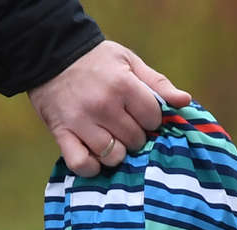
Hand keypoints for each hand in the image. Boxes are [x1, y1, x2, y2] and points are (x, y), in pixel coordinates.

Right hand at [27, 40, 190, 176]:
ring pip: (112, 156)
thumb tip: (185, 102)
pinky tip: (95, 157)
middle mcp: (103, 105)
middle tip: (126, 127)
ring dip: (117, 153)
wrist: (51, 55)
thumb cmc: (96, 60)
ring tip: (112, 141)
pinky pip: (81, 164)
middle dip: (136, 136)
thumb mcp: (129, 62)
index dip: (151, 119)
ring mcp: (81, 122)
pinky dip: (92, 166)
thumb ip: (158, 83)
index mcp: (122, 85)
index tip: (142, 115)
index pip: (152, 118)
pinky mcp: (62, 134)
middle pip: (134, 139)